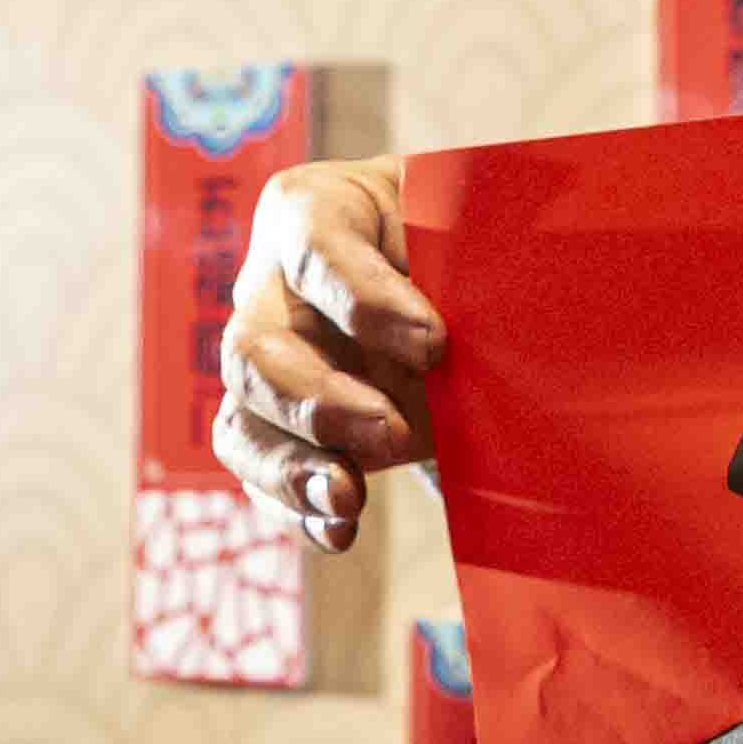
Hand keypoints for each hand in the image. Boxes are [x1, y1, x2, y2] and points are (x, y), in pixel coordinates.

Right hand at [215, 159, 443, 548]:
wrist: (458, 277)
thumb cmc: (461, 235)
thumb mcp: (473, 219)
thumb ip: (476, 244)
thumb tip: (500, 304)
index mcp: (315, 210)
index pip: (314, 246)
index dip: (362, 298)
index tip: (435, 343)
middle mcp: (270, 285)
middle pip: (253, 348)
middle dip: (318, 401)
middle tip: (390, 431)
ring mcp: (264, 358)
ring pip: (242, 417)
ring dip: (291, 466)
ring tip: (349, 499)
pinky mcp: (274, 422)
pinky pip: (260, 470)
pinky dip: (295, 508)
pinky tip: (339, 533)